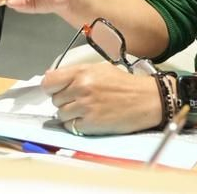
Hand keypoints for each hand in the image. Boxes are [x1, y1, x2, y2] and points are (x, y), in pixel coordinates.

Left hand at [41, 62, 161, 134]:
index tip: (56, 90)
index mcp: (82, 72)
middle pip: (55, 100)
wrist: (147, 99)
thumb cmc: (125, 84)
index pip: (49, 81)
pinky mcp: (91, 124)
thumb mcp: (99, 69)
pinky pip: (71, 127)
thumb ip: (75, 73)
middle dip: (64, 101)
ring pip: (61, 115)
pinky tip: (90, 119)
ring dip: (70, 115)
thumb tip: (52, 78)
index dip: (51, 87)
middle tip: (79, 100)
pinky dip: (77, 125)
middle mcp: (81, 88)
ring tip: (86, 110)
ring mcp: (85, 107)